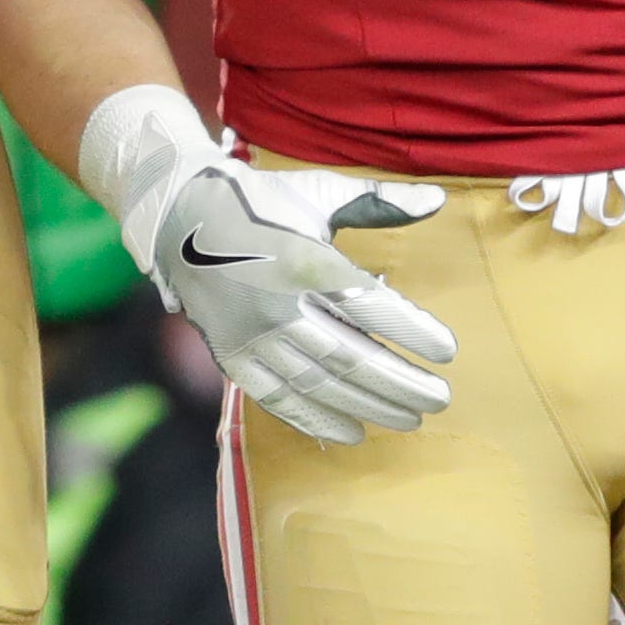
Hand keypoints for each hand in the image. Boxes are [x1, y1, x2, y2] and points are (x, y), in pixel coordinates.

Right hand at [150, 161, 454, 442]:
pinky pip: (276, 398)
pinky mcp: (230, 355)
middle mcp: (275, 303)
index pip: (368, 303)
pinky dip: (315, 420)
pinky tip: (352, 433)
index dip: (411, 330)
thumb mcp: (317, 192)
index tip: (447, 350)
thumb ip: (378, 202)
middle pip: (349, 355)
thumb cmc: (261, 202)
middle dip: (401, 383)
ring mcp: (250, 335)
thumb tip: (439, 200)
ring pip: (319, 382)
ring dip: (369, 405)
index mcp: (301, 258)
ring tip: (411, 419)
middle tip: (440, 398)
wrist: (178, 217)